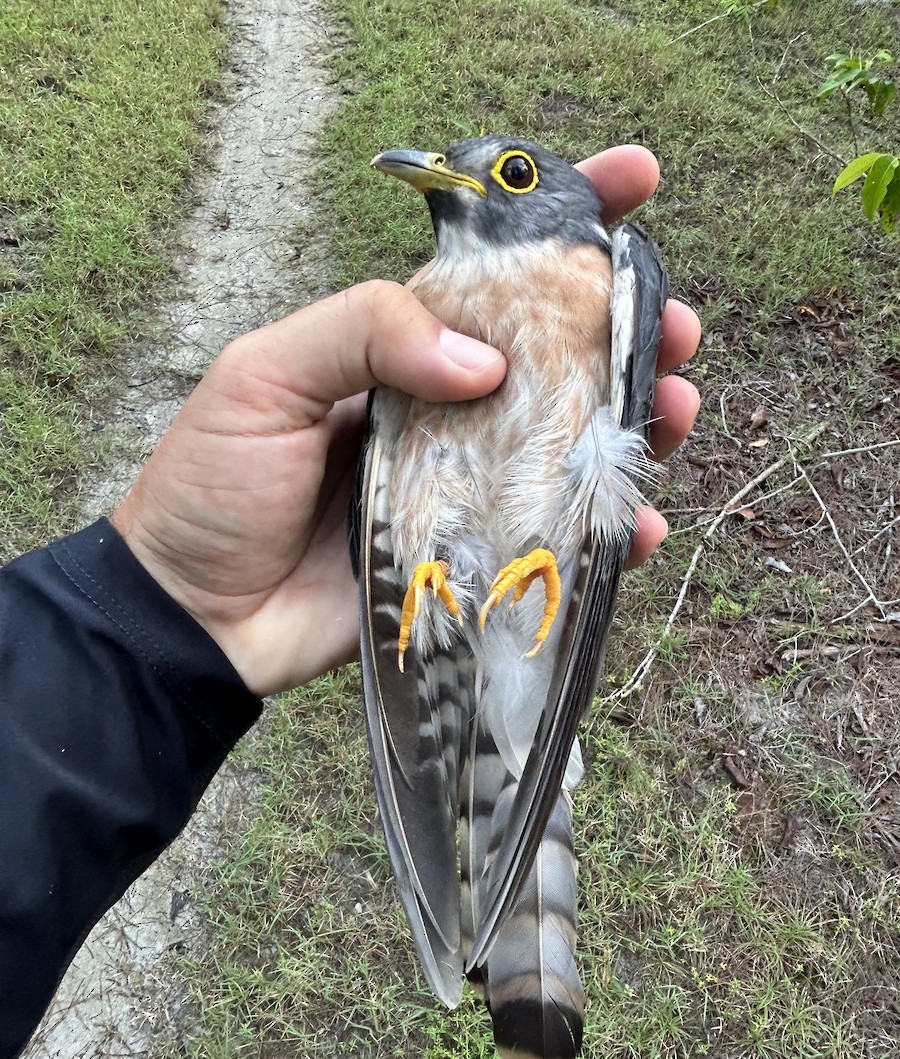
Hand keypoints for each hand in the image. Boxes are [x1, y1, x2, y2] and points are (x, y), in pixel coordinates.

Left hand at [113, 146, 699, 696]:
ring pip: (570, 445)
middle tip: (675, 328)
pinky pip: (553, 539)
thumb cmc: (212, 485)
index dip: (561, 225)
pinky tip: (640, 526)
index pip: (489, 277)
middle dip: (627, 334)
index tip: (633, 184)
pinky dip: (605, 533)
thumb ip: (363, 331)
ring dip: (636, 425)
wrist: (194, 616)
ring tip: (677, 413)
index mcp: (396, 353)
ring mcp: (462, 488)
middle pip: (555, 361)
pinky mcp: (469, 559)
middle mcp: (443, 413)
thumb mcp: (263, 375)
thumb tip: (485, 361)